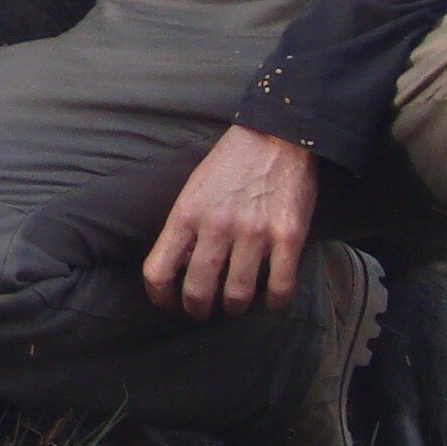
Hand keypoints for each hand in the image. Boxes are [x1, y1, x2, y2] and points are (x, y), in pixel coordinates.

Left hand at [142, 127, 318, 318]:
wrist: (276, 135)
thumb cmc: (230, 163)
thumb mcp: (194, 189)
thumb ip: (185, 226)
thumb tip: (177, 266)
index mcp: (186, 214)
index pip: (158, 270)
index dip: (159, 296)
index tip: (168, 303)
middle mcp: (217, 227)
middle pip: (197, 290)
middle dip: (198, 309)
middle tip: (203, 311)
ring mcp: (253, 233)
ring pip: (237, 295)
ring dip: (234, 307)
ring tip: (235, 304)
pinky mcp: (288, 237)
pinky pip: (280, 286)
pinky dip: (274, 302)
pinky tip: (271, 300)